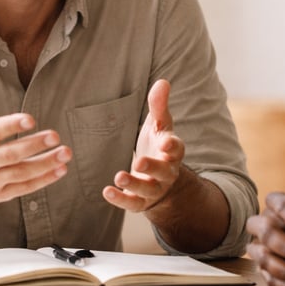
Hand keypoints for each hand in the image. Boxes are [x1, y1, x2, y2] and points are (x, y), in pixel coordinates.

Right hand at [0, 68, 70, 208]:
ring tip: (65, 153)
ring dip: (45, 164)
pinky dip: (44, 180)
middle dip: (33, 145)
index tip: (30, 119)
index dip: (10, 126)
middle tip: (55, 135)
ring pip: (20, 173)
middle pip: (9, 154)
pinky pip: (24, 188)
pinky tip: (61, 169)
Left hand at [103, 79, 185, 211]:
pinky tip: (107, 191)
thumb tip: (163, 81)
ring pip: (147, 190)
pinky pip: (132, 204)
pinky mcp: (141, 202)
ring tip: (119, 176)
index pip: (177, 149)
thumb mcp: (159, 125)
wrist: (160, 180)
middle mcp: (166, 172)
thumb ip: (159, 105)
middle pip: (163, 172)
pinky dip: (120, 199)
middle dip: (152, 167)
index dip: (172, 147)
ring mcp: (154, 189)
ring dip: (134, 184)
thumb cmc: (158, 146)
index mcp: (172, 152)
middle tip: (139, 162)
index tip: (165, 144)